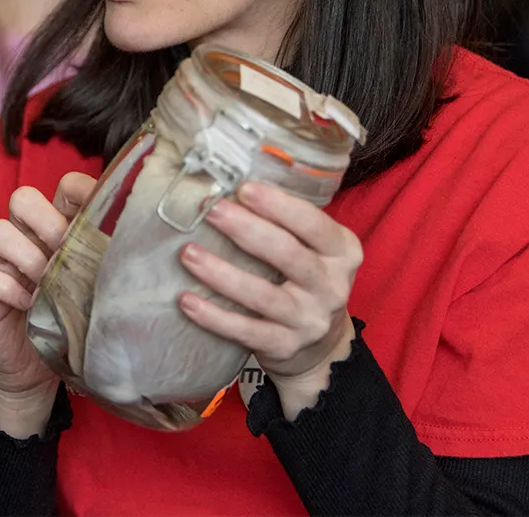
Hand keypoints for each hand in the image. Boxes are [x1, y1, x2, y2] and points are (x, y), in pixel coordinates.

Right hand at [0, 171, 93, 407]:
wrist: (37, 372)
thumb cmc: (73, 324)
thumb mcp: (96, 290)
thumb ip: (106, 263)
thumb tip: (143, 244)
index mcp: (59, 229)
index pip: (64, 187)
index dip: (78, 192)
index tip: (98, 215)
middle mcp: (27, 238)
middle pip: (22, 198)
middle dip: (46, 223)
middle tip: (64, 252)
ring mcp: (2, 263)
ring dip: (25, 257)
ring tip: (45, 286)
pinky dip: (5, 287)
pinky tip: (27, 306)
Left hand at [177, 180, 361, 407]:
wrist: (320, 347)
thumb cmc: (305, 279)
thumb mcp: (314, 249)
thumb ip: (287, 221)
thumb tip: (228, 181)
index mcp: (342, 252)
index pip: (314, 224)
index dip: (278, 205)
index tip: (243, 188)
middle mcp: (331, 287)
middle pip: (286, 254)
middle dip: (245, 229)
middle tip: (211, 210)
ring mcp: (310, 320)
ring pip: (262, 294)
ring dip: (221, 273)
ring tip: (188, 253)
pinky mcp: (286, 347)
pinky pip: (246, 331)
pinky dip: (214, 317)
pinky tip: (186, 300)